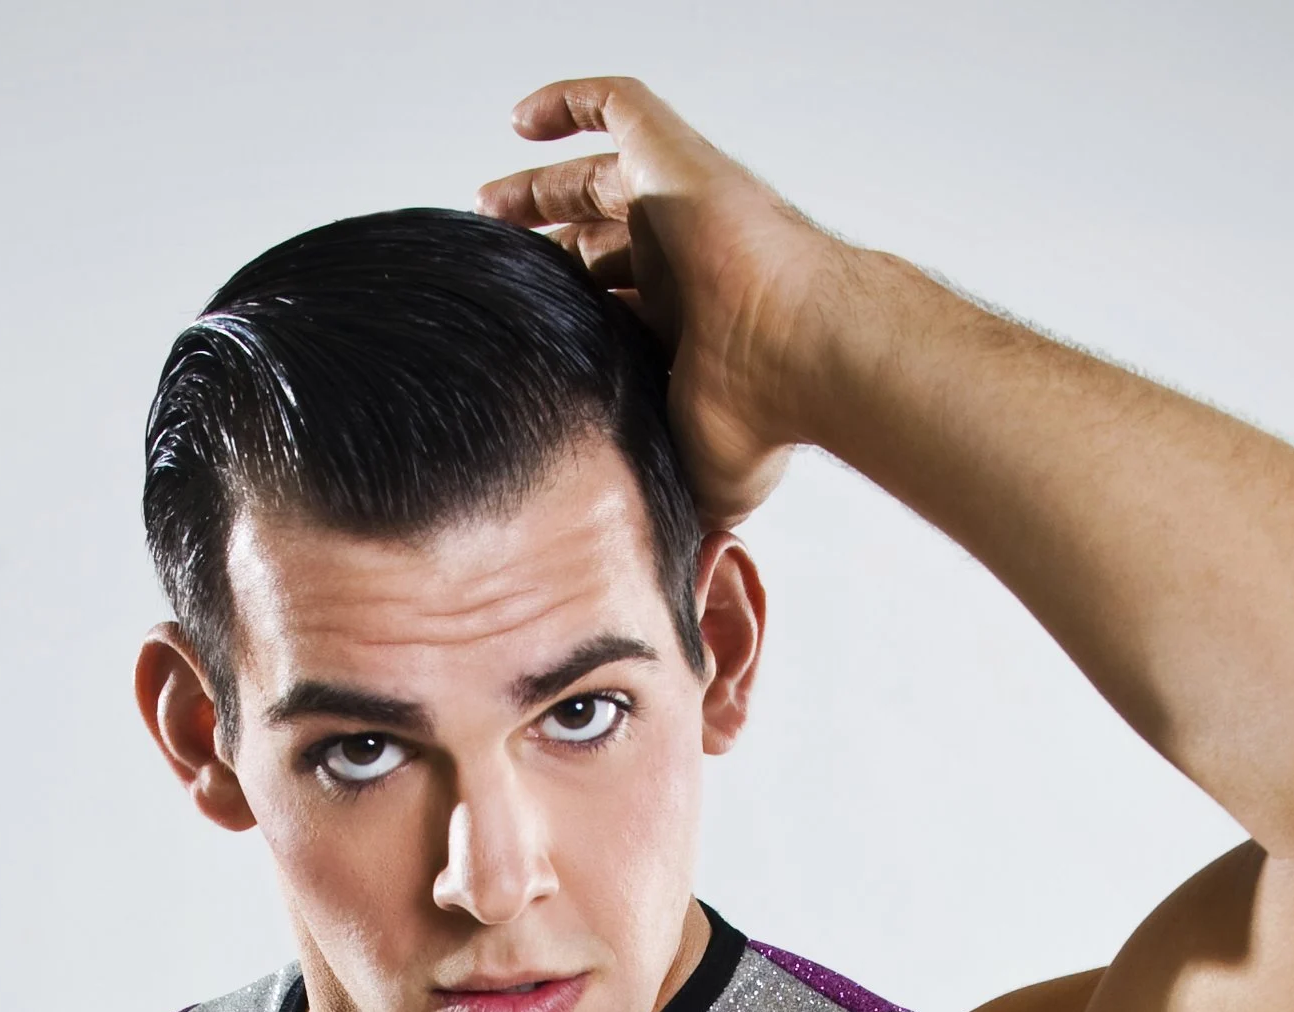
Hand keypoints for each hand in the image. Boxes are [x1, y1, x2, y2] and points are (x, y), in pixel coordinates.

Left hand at [477, 77, 831, 528]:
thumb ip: (674, 529)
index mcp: (681, 324)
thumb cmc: (763, 424)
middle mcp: (677, 261)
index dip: (567, 315)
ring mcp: (675, 206)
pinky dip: (570, 102)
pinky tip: (519, 117)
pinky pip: (618, 106)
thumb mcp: (700, 489)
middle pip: (595, 242)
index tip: (515, 334)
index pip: (612, 307)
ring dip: (540, 185)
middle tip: (490, 258)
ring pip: (596, 175)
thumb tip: (678, 627)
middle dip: (544, 246)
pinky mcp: (675, 160)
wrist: (805, 353)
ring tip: (487, 203)